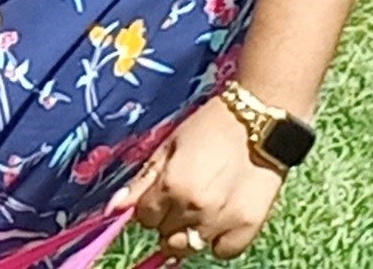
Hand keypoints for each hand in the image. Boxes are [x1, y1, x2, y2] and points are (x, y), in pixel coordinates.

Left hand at [118, 92, 284, 259]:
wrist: (260, 121)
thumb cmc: (210, 127)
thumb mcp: (169, 146)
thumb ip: (142, 181)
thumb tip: (112, 209)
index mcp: (172, 186)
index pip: (144, 218)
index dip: (150, 206)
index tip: (162, 193)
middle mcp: (195, 209)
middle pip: (165, 235)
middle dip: (168, 220)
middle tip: (183, 198)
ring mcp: (223, 222)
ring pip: (190, 247)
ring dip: (189, 233)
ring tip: (200, 209)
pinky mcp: (248, 227)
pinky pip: (223, 251)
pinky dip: (218, 241)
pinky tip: (220, 220)